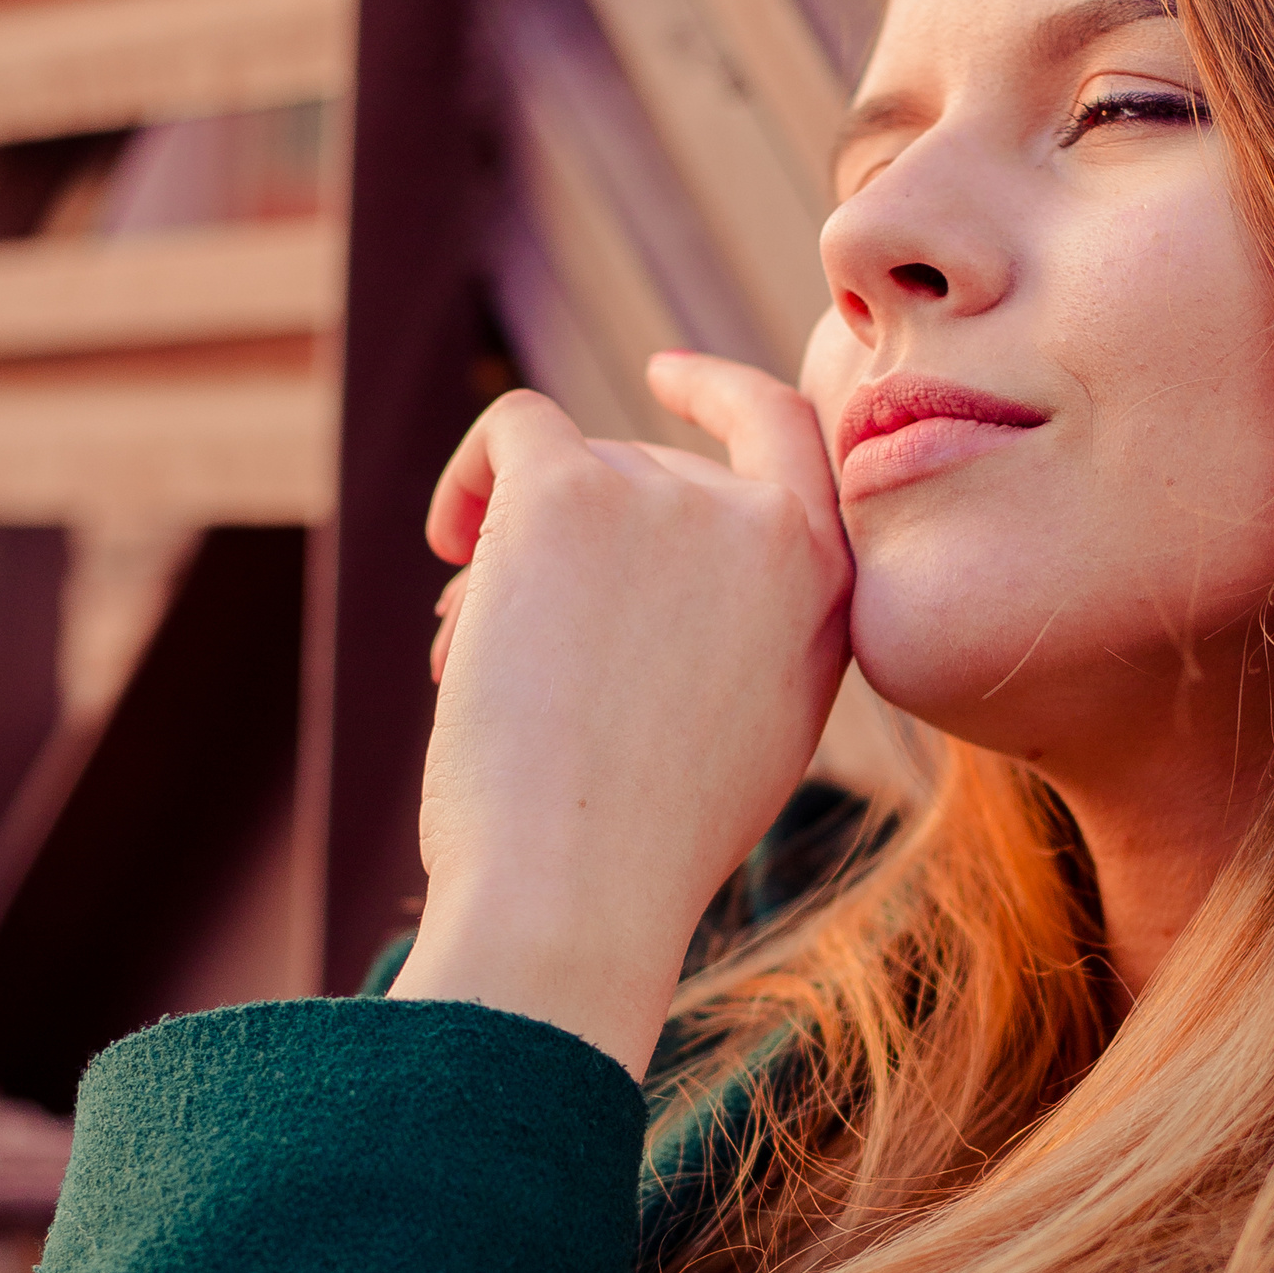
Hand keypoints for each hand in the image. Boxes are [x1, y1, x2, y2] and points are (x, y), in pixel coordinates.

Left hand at [396, 354, 852, 1075]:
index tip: (666, 376)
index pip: (793, 442)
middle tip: (504, 651)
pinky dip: (471, 473)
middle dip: (571, 552)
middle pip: (644, 480)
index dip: (724, 397)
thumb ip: (734, 631)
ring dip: (507, 566)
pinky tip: (449, 540)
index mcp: (824, 593)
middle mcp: (767, 531)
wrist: (576, 895)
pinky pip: (513, 431)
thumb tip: (635, 569)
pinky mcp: (573, 492)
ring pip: (565, 482)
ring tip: (474, 675)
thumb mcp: (746, 734)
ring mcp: (673, 501)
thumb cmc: (640, 852)